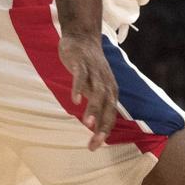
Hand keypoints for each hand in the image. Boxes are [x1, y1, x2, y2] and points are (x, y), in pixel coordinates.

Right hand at [58, 34, 117, 149]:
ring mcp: (93, 72)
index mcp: (110, 91)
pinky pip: (80, 77)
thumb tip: (93, 126)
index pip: (110, 115)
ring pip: (96, 93)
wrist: (83, 36)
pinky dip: (78, 88)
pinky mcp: (81, 63)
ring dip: (93, 109)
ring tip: (86, 124)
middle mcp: (105, 83)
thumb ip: (95, 103)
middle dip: (101, 126)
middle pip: (106, 107)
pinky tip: (74, 100)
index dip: (103, 132)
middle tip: (93, 143)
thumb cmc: (89, 66)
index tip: (94, 147)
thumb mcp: (96, 86)